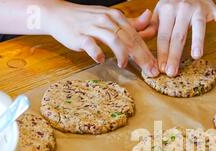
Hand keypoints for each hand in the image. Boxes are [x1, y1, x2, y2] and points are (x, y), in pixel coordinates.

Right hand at [43, 2, 158, 76]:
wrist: (58, 14)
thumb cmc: (86, 19)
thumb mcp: (110, 18)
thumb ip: (131, 23)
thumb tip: (150, 19)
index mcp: (116, 16)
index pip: (136, 36)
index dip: (148, 52)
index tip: (157, 67)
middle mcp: (106, 20)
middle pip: (129, 39)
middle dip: (142, 56)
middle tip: (150, 71)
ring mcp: (92, 27)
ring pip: (113, 39)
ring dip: (122, 54)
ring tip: (124, 65)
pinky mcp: (79, 35)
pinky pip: (90, 44)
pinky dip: (97, 52)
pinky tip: (101, 60)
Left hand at [152, 0, 215, 76]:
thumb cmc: (172, 5)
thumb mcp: (158, 13)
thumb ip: (148, 27)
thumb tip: (140, 40)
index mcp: (165, 10)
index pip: (163, 35)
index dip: (161, 53)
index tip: (160, 69)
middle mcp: (181, 8)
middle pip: (178, 35)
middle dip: (174, 55)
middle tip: (172, 72)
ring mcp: (198, 8)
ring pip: (198, 26)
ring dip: (198, 40)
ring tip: (196, 56)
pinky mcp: (212, 8)